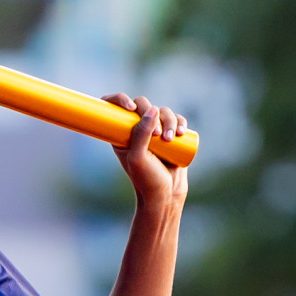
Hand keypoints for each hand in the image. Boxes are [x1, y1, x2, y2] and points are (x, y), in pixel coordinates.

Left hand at [102, 93, 189, 212]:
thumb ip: (141, 134)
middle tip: (157, 135)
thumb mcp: (138, 157)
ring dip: (170, 121)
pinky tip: (182, 133)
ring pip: (162, 112)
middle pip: (143, 105)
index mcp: (121, 133)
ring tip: (172, 140)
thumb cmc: (146, 179)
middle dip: (152, 115)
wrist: (165, 195)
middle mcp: (137, 130)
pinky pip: (177, 120)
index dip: (119, 100)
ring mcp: (155, 131)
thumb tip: (152, 110)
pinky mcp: (172, 135)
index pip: (114, 108)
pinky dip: (181, 123)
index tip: (130, 107)